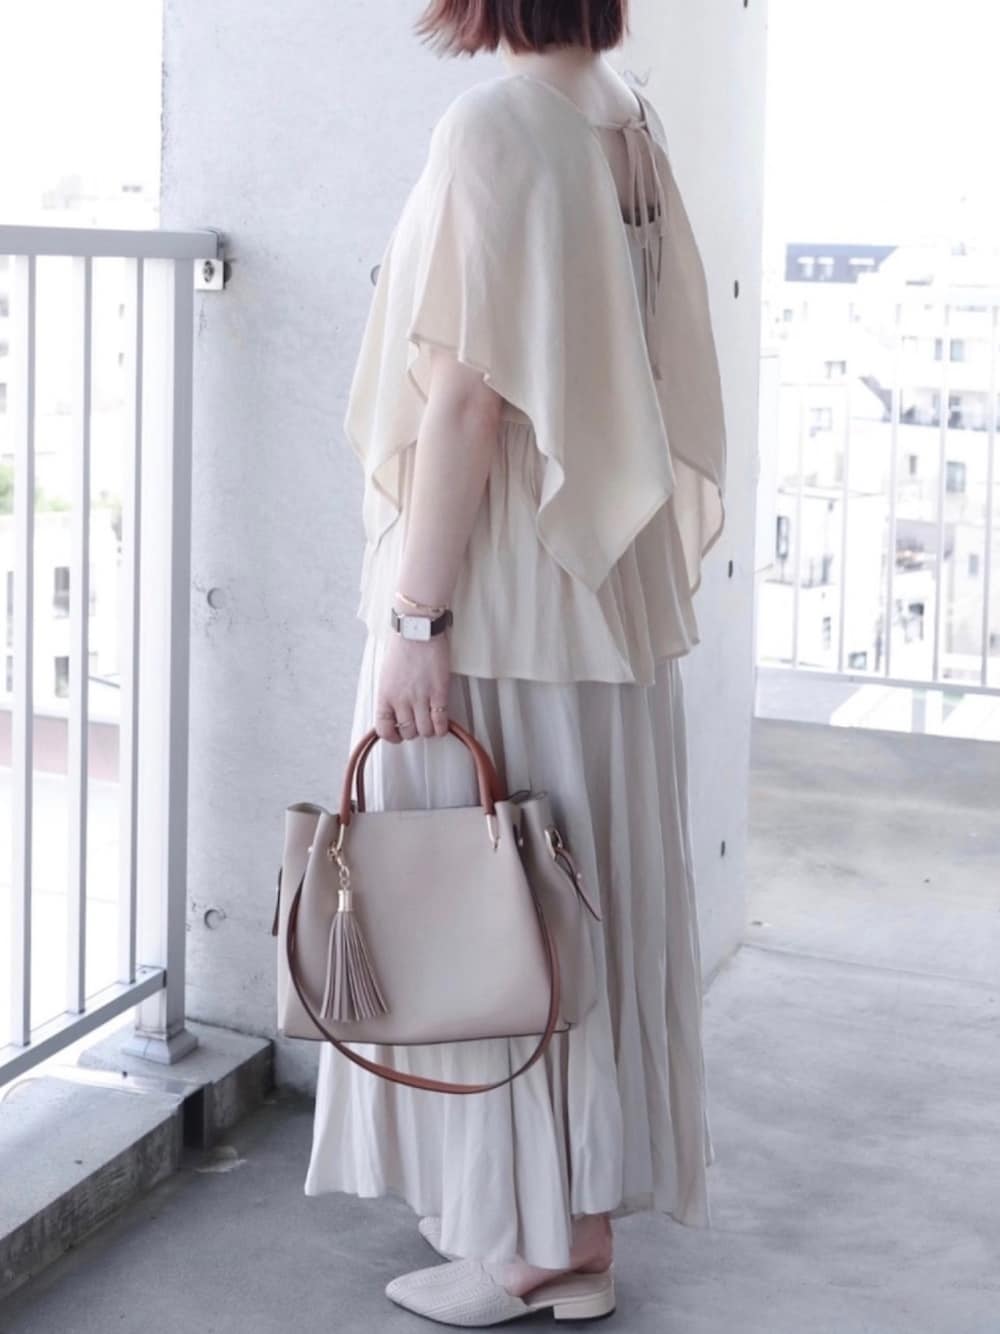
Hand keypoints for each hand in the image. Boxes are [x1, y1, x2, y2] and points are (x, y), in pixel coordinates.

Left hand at [375, 629, 450, 743]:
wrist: (418, 629)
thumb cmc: (402, 645)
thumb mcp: (386, 673)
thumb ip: (389, 693)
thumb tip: (395, 710)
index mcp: (384, 695)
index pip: (383, 729)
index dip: (392, 737)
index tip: (398, 735)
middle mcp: (400, 700)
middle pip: (408, 732)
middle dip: (413, 731)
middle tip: (418, 723)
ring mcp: (420, 697)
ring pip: (425, 730)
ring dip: (429, 730)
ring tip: (431, 721)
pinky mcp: (439, 692)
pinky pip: (440, 721)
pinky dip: (442, 727)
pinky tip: (442, 724)